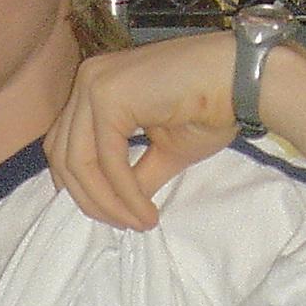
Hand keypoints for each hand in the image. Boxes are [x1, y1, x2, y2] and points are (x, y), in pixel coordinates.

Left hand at [43, 31, 242, 232]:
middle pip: (63, 155)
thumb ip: (130, 176)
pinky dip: (124, 193)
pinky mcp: (108, 96)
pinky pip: (107, 160)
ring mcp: (94, 85)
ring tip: (137, 223)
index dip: (82, 188)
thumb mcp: (162, 153)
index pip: (65, 145)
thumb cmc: (210, 109)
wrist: (243, 80)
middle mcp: (87, 81)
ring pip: (79, 162)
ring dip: (107, 202)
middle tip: (123, 225)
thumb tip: (111, 210)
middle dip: (89, 199)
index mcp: (95, 89)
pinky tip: (145, 212)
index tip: (113, 216)